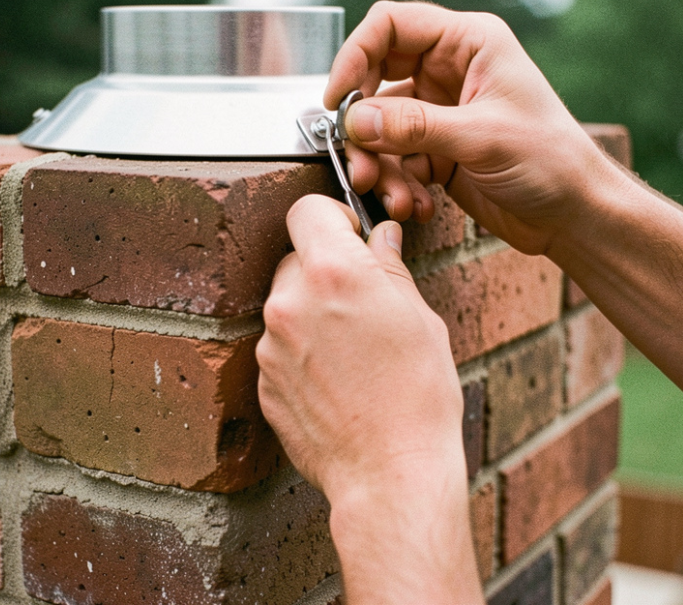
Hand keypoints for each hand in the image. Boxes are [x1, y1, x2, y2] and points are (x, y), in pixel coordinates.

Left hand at [256, 195, 461, 496]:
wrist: (390, 473)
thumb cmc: (419, 398)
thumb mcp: (420, 319)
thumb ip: (390, 270)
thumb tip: (380, 240)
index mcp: (335, 272)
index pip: (308, 209)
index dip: (332, 219)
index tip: (351, 237)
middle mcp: (291, 301)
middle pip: (296, 260)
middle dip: (324, 272)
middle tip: (362, 304)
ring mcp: (270, 344)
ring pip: (287, 306)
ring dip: (313, 315)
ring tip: (355, 354)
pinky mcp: (262, 382)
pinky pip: (280, 349)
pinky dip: (303, 355)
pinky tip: (339, 382)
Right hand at [327, 1, 617, 255]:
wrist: (575, 215)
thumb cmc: (552, 162)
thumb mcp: (482, 138)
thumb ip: (415, 126)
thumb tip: (356, 120)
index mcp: (469, 43)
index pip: (392, 25)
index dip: (356, 54)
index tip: (338, 98)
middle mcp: (450, 70)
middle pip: (375, 77)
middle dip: (362, 123)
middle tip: (355, 157)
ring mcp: (440, 111)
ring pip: (380, 126)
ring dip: (378, 163)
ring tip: (391, 195)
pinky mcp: (436, 150)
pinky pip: (394, 159)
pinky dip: (396, 183)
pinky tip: (414, 205)